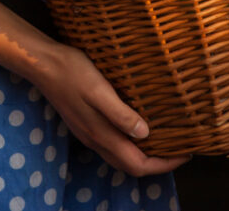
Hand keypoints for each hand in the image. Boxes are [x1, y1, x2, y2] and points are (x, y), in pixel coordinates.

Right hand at [33, 43, 189, 176]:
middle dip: (157, 164)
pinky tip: (139, 127)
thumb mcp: (99, 90)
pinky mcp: (85, 123)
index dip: (164, 164)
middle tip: (179, 149)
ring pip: (121, 156)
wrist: (43, 64)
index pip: (138, 165)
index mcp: (101, 134)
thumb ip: (120, 114)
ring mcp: (89, 133)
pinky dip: (131, 144)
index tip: (186, 153)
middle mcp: (95, 140)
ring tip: (164, 140)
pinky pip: (113, 144)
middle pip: (131, 166)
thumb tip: (145, 134)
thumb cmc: (73, 72)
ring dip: (144, 155)